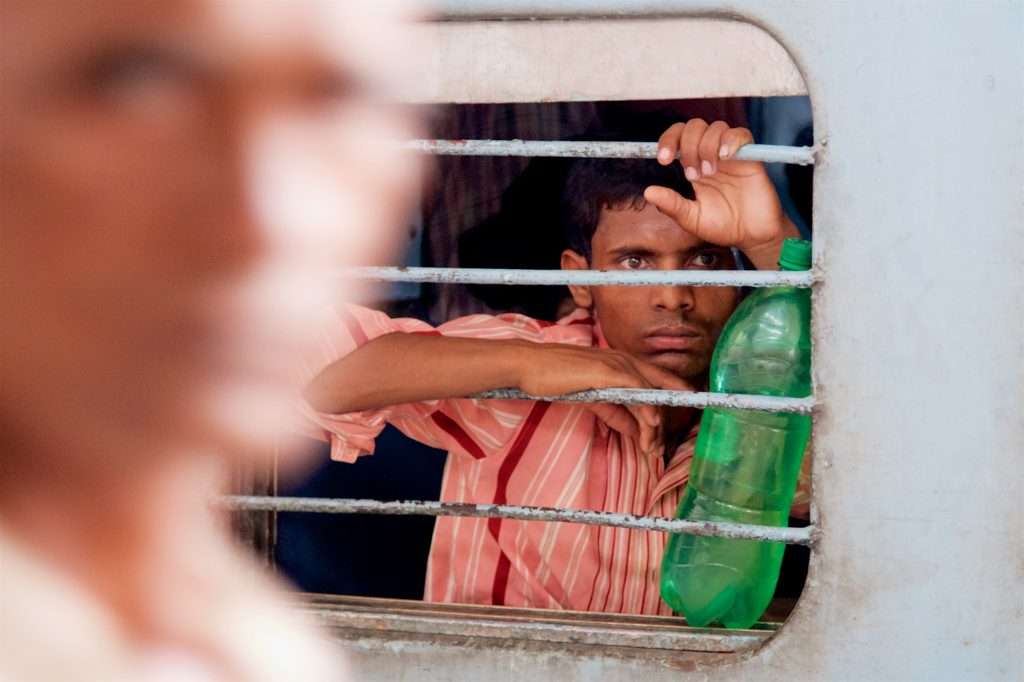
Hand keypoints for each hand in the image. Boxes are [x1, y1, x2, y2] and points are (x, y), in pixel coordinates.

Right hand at [517, 343, 693, 453]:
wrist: (530, 366)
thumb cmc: (556, 378)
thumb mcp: (593, 399)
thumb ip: (616, 414)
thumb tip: (637, 432)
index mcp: (622, 364)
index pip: (657, 381)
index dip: (672, 399)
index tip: (672, 426)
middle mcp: (625, 360)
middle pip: (658, 389)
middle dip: (661, 423)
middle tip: (656, 448)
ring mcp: (617, 363)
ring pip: (649, 393)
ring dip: (654, 424)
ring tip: (652, 447)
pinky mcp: (608, 370)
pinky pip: (636, 389)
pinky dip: (647, 407)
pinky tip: (653, 423)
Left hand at [643, 119, 792, 256]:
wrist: (752, 236)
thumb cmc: (722, 226)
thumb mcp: (691, 218)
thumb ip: (671, 205)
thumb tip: (648, 192)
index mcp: (693, 166)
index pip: (677, 137)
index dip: (668, 141)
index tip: (663, 159)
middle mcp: (710, 155)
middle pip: (694, 126)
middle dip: (687, 146)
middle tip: (692, 174)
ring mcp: (731, 154)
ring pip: (715, 127)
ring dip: (707, 146)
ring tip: (710, 172)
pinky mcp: (751, 157)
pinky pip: (741, 134)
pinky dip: (730, 140)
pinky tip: (725, 156)